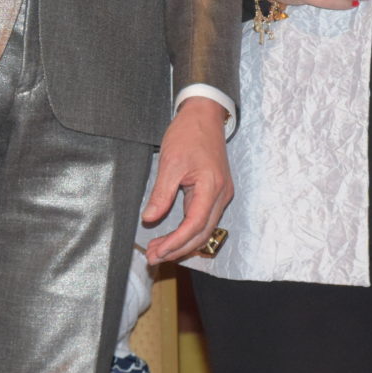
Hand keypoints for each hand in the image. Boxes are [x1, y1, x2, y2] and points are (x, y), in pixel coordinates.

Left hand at [142, 97, 233, 263]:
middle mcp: (221, 194)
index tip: (157, 251)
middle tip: (154, 257)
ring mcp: (220, 194)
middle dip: (178, 248)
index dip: (176, 242)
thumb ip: (161, 193)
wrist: (204, 115)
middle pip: (202, 233)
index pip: (194, 225)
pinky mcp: (215, 192)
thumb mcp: (170, 162)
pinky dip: (188, 231)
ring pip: (204, 229)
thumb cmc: (189, 134)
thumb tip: (150, 218)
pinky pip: (204, 219)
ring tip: (160, 250)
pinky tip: (173, 236)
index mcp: (211, 186)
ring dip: (183, 242)